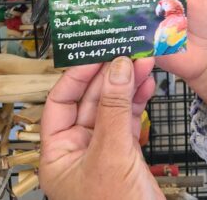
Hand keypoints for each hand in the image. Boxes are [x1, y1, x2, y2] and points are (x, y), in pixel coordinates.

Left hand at [40, 57, 163, 199]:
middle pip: (91, 101)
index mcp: (58, 153)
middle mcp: (78, 149)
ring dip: (128, 84)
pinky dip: (139, 100)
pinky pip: (129, 118)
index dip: (77, 76)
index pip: (60, 102)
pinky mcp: (126, 152)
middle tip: (128, 51)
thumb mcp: (111, 154)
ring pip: (113, 107)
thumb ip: (114, 108)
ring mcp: (103, 149)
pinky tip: (147, 84)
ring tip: (144, 62)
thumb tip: (118, 66)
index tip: (97, 54)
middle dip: (111, 75)